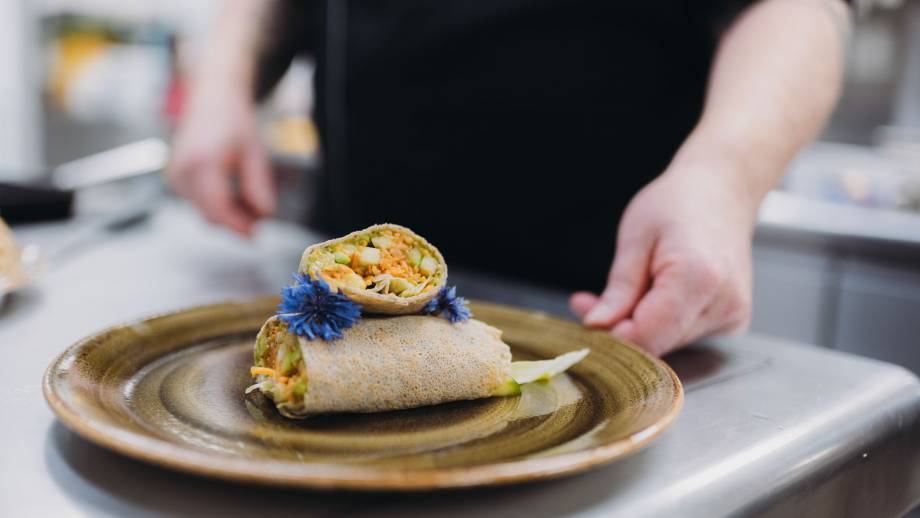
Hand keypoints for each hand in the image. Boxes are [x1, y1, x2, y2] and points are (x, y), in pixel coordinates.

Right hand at [168, 81, 274, 236]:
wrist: (211, 100)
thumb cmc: (233, 122)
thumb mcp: (255, 153)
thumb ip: (259, 186)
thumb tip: (264, 216)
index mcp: (202, 163)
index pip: (217, 209)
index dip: (237, 226)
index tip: (255, 235)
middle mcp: (182, 171)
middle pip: (210, 215)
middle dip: (236, 221)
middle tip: (260, 215)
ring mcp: (175, 176)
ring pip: (204, 212)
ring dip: (228, 214)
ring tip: (249, 197)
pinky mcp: (175, 179)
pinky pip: (198, 204)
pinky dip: (217, 204)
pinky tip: (233, 191)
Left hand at [570, 161, 754, 355]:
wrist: (723, 189)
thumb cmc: (678, 203)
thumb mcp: (635, 238)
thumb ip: (618, 289)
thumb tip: (597, 326)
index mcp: (698, 278)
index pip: (647, 337)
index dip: (612, 336)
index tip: (586, 320)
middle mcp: (723, 304)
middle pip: (658, 344)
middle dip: (619, 329)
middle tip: (588, 303)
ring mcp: (733, 315)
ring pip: (669, 343)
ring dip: (637, 326)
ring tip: (621, 292)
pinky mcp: (733, 320)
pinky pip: (683, 333)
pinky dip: (659, 322)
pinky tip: (650, 295)